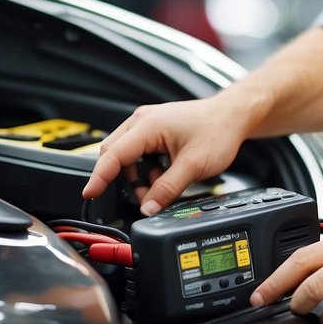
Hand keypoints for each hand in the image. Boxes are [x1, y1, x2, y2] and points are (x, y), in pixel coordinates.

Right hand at [81, 97, 249, 214]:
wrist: (233, 116)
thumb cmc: (217, 130)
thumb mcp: (193, 166)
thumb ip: (167, 189)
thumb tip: (148, 208)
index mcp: (147, 125)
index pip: (113, 155)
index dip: (99, 177)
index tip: (89, 192)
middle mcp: (142, 120)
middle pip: (115, 155)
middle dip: (125, 180)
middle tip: (145, 196)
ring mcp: (147, 123)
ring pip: (127, 156)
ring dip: (139, 176)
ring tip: (163, 184)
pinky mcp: (154, 129)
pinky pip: (139, 153)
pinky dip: (147, 168)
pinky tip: (166, 172)